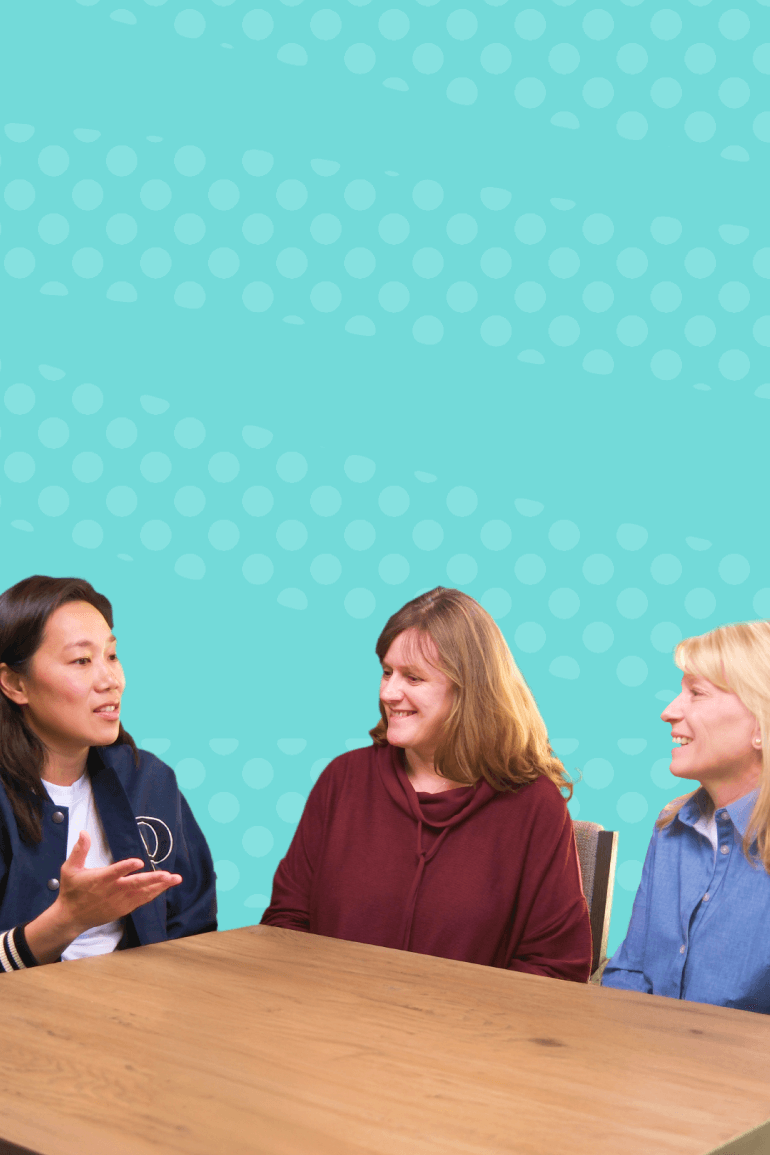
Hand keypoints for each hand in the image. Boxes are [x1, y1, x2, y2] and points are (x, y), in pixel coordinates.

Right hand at [24, 831, 181, 964]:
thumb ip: (79, 850)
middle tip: (169, 875)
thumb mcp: (70, 869)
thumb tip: (83, 832)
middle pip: (135, 884)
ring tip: (175, 879)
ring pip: (143, 893)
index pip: (115, 872)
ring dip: (159, 886)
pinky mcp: (123, 908)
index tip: (139, 862)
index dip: (127, 867)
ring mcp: (120, 901)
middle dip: (153, 879)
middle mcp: (113, 891)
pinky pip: (141, 900)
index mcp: (100, 880)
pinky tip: (165, 887)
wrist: (71, 917)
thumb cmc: (71, 891)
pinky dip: (153, 894)